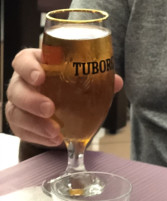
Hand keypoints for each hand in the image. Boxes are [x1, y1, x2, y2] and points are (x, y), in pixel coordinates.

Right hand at [6, 48, 123, 145]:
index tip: (41, 77)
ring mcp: (18, 104)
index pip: (23, 60)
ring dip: (35, 123)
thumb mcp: (83, 78)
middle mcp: (22, 82)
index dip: (28, 67)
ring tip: (55, 131)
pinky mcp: (18, 123)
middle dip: (32, 100)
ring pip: (15, 112)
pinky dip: (38, 136)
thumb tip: (117, 82)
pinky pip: (21, 131)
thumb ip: (99, 78)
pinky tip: (53, 140)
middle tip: (50, 109)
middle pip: (16, 88)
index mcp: (37, 63)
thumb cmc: (70, 85)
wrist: (63, 107)